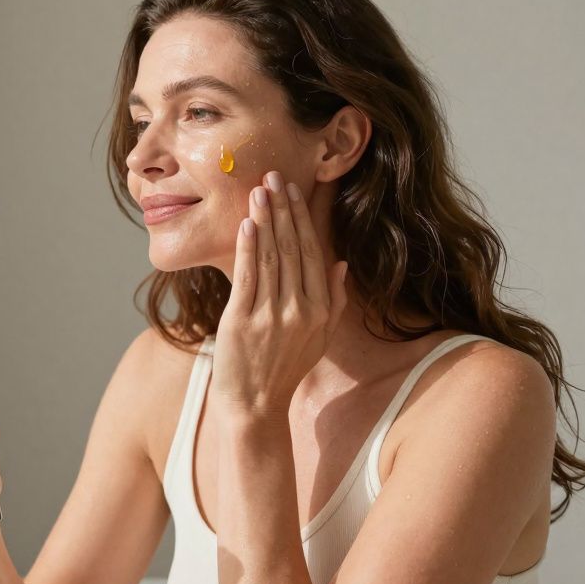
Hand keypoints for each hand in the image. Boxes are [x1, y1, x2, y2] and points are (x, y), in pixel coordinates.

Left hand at [211, 170, 349, 420]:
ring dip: (264, 220)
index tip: (293, 191)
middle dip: (283, 209)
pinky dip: (247, 248)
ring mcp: (272, 316)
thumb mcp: (319, 338)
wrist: (255, 407)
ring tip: (258, 191)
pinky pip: (248, 276)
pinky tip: (246, 224)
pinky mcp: (242, 321)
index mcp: (321, 310)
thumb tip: (341, 264)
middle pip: (292, 248)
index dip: (301, 219)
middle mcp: (300, 310)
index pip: (312, 253)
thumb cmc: (285, 370)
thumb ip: (334, 301)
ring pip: (270, 257)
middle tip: (273, 176)